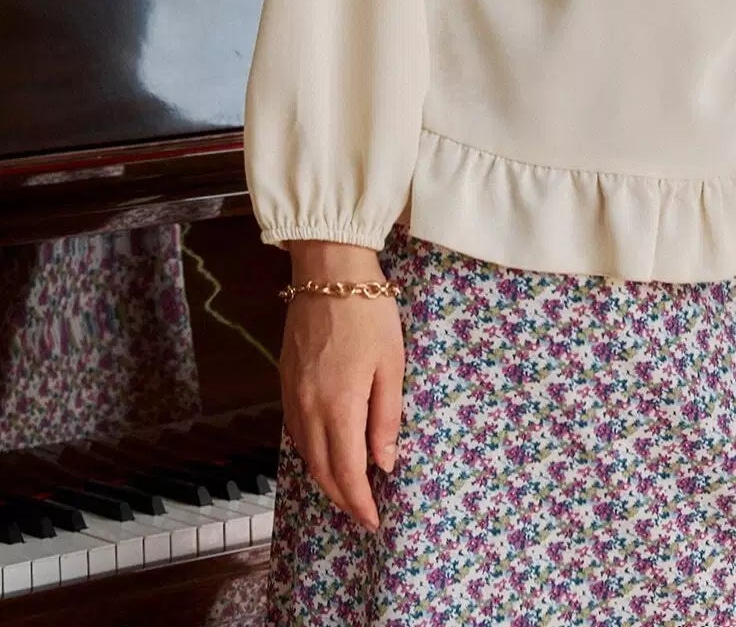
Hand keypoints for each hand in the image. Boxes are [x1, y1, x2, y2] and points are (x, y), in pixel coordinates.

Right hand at [279, 240, 404, 529]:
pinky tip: (326, 453)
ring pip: (305, 454)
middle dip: (342, 498)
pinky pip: (296, 432)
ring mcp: (292, 396)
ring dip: (325, 478)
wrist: (328, 272)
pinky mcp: (285, 382)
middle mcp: (308, 409)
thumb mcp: (391, 364)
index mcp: (338, 407)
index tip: (374, 522)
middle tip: (363, 513)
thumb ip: (386, 418)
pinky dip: (311, 453)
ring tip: (348, 490)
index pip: (347, 472)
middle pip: (321, 470)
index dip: (360, 503)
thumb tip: (385, 464)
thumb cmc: (369, 314)